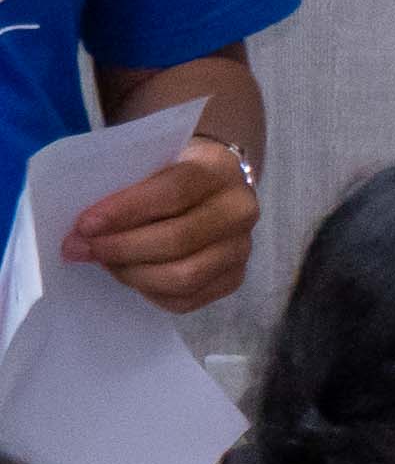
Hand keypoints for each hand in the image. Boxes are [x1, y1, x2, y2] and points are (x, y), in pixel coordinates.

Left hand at [65, 140, 258, 313]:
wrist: (213, 186)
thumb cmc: (169, 171)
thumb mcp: (151, 163)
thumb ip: (123, 190)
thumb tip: (82, 234)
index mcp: (218, 171)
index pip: (173, 193)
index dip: (125, 211)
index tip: (85, 225)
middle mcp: (240, 211)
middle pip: (178, 240)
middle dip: (122, 248)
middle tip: (83, 249)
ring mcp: (241, 249)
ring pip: (184, 276)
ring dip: (133, 273)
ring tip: (106, 263)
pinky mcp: (234, 279)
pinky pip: (187, 300)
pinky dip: (150, 292)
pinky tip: (133, 275)